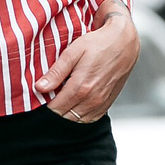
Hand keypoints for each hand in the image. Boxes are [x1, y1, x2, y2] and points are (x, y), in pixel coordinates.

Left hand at [35, 5, 139, 122]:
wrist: (124, 43)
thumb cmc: (98, 44)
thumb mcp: (73, 52)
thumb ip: (56, 72)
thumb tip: (40, 88)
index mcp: (80, 87)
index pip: (55, 109)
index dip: (45, 106)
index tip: (40, 99)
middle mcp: (91, 99)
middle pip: (65, 117)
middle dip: (54, 111)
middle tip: (49, 99)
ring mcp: (100, 104)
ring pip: (77, 121)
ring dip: (67, 115)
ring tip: (61, 101)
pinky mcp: (107, 104)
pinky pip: (89, 119)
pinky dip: (79, 116)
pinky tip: (75, 105)